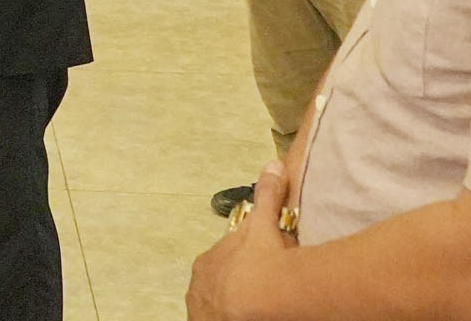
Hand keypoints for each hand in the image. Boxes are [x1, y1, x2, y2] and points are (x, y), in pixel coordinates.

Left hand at [186, 160, 295, 320]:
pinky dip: (228, 315)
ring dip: (232, 305)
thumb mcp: (265, 224)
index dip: (242, 264)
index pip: (222, 261)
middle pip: (218, 283)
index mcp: (207, 261)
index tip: (261, 268)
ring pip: (217, 305)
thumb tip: (272, 165)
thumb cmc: (263, 261)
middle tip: (262, 287)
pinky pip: (217, 319)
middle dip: (236, 284)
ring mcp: (202, 310)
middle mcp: (198, 286)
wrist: (259, 298)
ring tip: (256, 306)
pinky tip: (247, 314)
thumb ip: (267, 195)